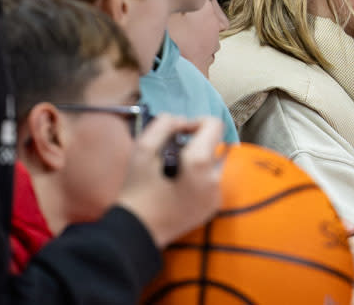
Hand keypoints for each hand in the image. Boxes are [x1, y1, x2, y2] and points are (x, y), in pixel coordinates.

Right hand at [116, 114, 223, 247]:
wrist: (137, 233)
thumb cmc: (137, 192)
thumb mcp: (142, 151)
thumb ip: (163, 126)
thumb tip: (181, 120)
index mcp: (200, 163)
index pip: (214, 125)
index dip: (195, 122)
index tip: (177, 133)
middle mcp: (216, 179)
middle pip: (217, 144)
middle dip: (198, 142)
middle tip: (172, 152)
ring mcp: (217, 195)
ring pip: (216, 163)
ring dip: (200, 159)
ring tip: (175, 170)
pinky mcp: (213, 208)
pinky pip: (213, 182)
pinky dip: (201, 177)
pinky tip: (179, 185)